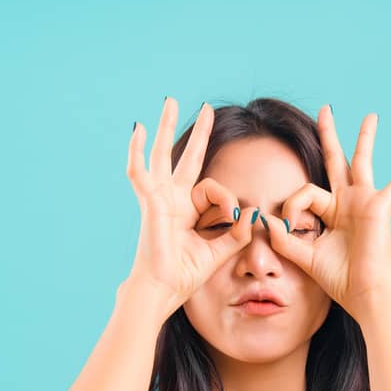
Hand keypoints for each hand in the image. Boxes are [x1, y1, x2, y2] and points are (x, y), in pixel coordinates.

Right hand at [123, 97, 253, 313]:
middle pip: (186, 157)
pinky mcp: (151, 202)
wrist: (163, 289)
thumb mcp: (219, 252)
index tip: (235, 215)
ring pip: (163, 154)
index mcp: (187, 211)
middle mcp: (172, 200)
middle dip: (199, 133)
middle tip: (208, 108)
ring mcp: (159, 198)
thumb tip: (254, 213)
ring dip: (168, 126)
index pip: (212, 189)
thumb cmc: (184, 276)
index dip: (227, 199)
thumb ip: (237, 234)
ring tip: (171, 100)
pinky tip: (138, 128)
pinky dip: (136, 150)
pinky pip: (139, 171)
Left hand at [258, 107, 390, 319]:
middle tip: (325, 110)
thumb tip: (267, 220)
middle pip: (336, 160)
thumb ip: (284, 239)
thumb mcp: (304, 257)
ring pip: (363, 161)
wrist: (363, 294)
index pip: (306, 192)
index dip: (293, 205)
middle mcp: (348, 202)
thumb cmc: (338, 279)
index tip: (288, 225)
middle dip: (329, 135)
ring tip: (370, 115)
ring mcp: (366, 201)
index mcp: (331, 212)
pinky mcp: (381, 207)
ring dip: (365, 137)